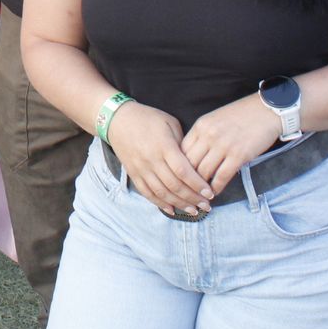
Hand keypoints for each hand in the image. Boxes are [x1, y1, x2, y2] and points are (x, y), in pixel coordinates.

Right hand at [107, 102, 212, 216]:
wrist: (117, 120)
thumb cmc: (147, 118)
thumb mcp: (169, 122)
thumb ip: (183, 142)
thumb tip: (194, 161)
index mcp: (164, 146)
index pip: (183, 171)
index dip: (197, 184)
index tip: (210, 193)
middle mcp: (152, 160)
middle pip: (174, 185)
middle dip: (193, 198)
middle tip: (207, 206)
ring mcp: (141, 169)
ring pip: (162, 193)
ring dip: (179, 204)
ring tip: (193, 211)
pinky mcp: (133, 174)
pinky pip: (147, 193)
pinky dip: (159, 204)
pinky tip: (172, 210)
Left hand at [180, 94, 283, 196]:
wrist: (267, 111)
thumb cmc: (240, 116)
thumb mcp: (214, 120)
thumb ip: (202, 136)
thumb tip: (191, 156)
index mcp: (200, 126)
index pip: (181, 151)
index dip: (178, 167)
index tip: (180, 177)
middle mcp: (208, 135)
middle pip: (189, 164)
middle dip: (187, 180)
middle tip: (187, 191)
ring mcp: (223, 146)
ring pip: (203, 173)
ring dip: (201, 187)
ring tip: (200, 195)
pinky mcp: (239, 155)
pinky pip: (222, 177)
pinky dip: (216, 188)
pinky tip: (214, 192)